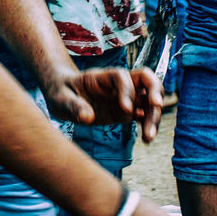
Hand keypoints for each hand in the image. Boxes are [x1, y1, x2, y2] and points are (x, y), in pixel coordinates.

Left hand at [44, 65, 163, 142]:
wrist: (64, 96)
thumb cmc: (61, 93)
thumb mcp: (61, 99)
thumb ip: (73, 107)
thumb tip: (87, 118)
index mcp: (102, 77)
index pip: (121, 76)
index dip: (127, 89)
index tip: (126, 108)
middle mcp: (118, 84)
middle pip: (146, 79)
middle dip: (155, 92)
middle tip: (155, 108)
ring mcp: (125, 97)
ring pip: (150, 99)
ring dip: (154, 115)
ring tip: (149, 136)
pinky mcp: (127, 112)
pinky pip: (144, 115)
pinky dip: (149, 125)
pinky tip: (147, 139)